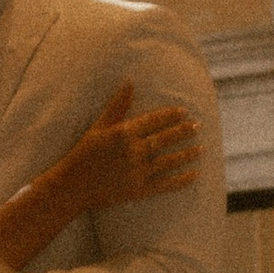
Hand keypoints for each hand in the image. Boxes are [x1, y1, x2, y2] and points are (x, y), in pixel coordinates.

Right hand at [0, 79, 200, 272]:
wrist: (72, 187)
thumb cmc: (83, 154)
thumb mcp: (98, 127)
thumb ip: (117, 106)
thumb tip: (130, 82)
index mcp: (123, 133)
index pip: (154, 121)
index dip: (171, 115)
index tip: (184, 112)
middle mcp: (133, 152)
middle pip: (165, 139)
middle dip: (183, 132)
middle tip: (198, 126)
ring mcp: (137, 172)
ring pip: (169, 161)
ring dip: (187, 154)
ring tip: (201, 147)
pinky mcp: (139, 190)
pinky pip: (165, 184)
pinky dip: (181, 180)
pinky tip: (194, 174)